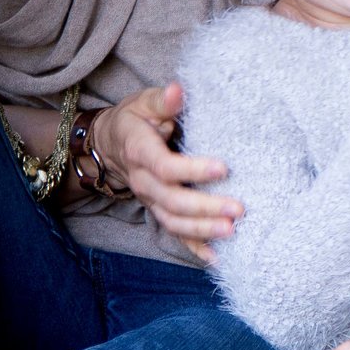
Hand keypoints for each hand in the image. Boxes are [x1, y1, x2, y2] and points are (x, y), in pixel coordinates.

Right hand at [92, 84, 239, 256]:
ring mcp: (149, 200)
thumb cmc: (134, 120)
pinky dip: (194, 248)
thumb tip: (178, 91)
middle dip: (205, 207)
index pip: (165, 167)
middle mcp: (143, 181)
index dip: (193, 170)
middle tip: (238, 208)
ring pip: (173, 221)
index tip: (224, 168)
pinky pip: (174, 234)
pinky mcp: (157, 210)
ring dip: (202, 230)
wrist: (110, 145)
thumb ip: (163, 100)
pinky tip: (216, 258)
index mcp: (140, 151)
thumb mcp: (144, 103)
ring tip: (232, 231)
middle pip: (172, 201)